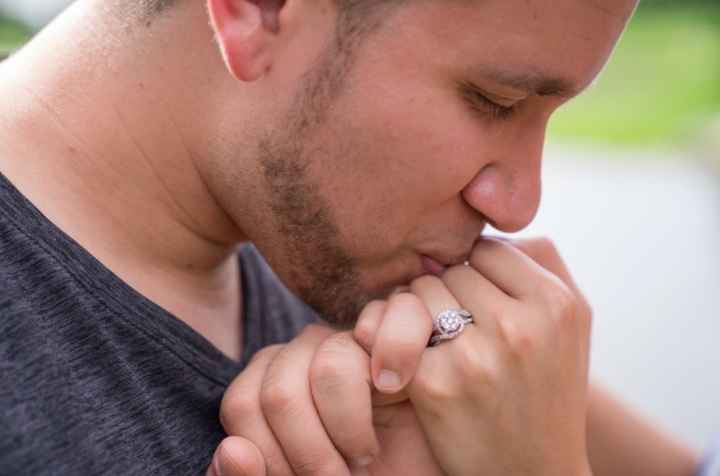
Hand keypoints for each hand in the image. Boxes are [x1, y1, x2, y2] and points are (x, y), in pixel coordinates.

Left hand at [215, 324, 442, 475]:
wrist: (425, 467)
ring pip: (325, 371)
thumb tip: (230, 450)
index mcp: (272, 380)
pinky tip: (395, 400)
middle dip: (308, 455)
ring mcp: (345, 338)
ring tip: (365, 452)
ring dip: (348, 430)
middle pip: (278, 393)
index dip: (268, 457)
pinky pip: (355, 353)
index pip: (242, 404)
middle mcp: (303, 352)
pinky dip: (377, 389)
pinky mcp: (389, 333)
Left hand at [356, 237, 593, 475]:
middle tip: (455, 330)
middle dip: (444, 296)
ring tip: (439, 347)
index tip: (477, 302)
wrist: (534, 475)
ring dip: (419, 317)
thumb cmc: (547, 390)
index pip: (487, 250)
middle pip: (449, 271)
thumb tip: (486, 230)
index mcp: (556, 303)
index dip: (475, 275)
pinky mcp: (438, 384)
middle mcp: (521, 325)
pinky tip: (415, 368)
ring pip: (417, 295)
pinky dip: (398, 346)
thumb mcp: (572, 323)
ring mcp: (478, 355)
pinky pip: (396, 333)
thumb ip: (542, 262)